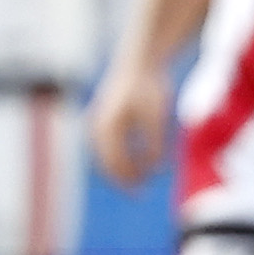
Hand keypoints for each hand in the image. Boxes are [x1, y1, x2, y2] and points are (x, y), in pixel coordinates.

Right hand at [87, 62, 170, 190]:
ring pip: (105, 157)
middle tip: (140, 193)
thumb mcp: (157, 118)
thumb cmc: (150, 88)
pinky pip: (108, 148)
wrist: (139, 61)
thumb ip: (156, 145)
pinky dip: (121, 157)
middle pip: (106, 164)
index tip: (144, 190)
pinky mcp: (102, 122)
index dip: (129, 180)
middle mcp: (96, 128)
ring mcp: (96, 125)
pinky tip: (139, 161)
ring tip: (141, 178)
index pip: (114, 164)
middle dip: (123, 179)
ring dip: (122, 169)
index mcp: (107, 128)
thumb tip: (156, 170)